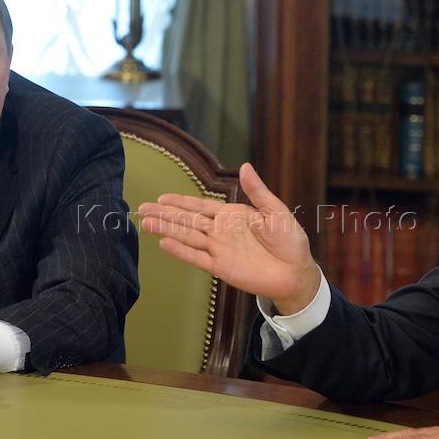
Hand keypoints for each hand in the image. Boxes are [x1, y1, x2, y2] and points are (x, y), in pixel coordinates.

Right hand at [138, 163, 321, 313]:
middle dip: (165, 214)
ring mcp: (219, 249)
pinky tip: (164, 243)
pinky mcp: (220, 267)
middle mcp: (221, 231)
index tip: (161, 198)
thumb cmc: (289, 240)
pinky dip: (181, 251)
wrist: (296, 272)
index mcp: (232, 216)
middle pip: (187, 220)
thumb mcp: (275, 211)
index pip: (200, 206)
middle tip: (142, 208)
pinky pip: (197, 257)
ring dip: (166, 230)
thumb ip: (257, 191)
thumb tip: (245, 166)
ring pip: (187, 237)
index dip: (180, 202)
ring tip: (145, 223)